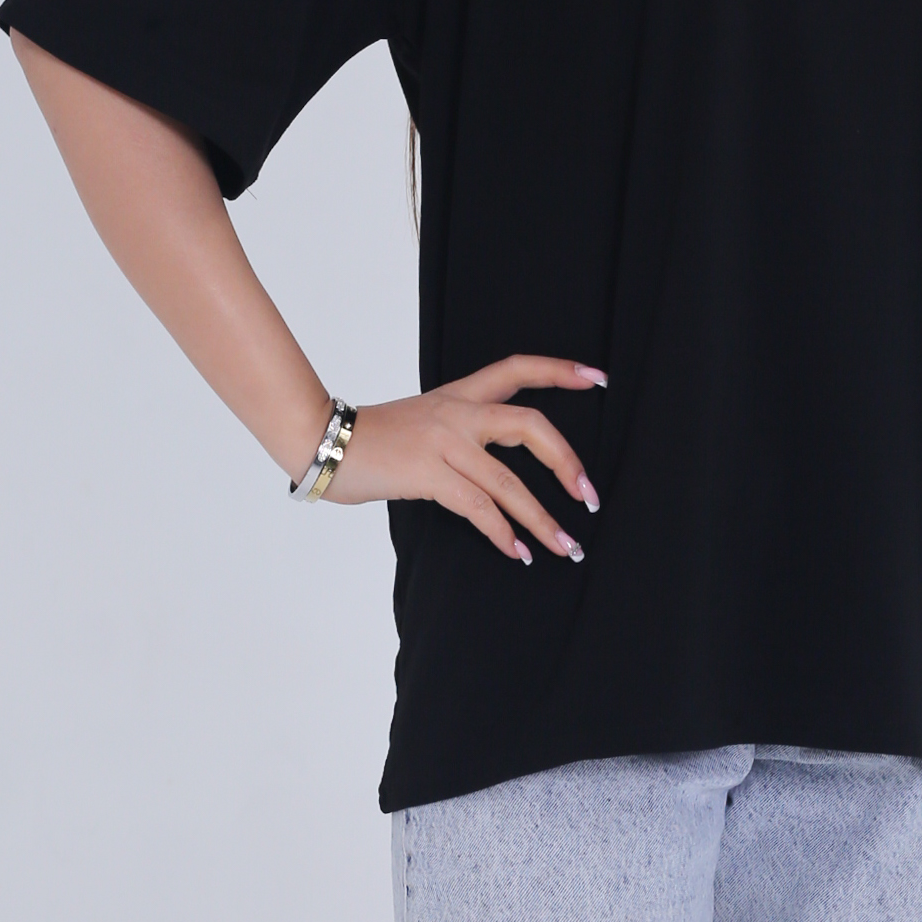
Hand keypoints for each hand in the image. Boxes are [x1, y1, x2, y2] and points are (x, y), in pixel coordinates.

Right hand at [326, 354, 604, 564]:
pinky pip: (478, 507)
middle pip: (530, 426)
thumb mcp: (423, 420)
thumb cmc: (372, 439)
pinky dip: (503, 533)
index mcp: (459, 394)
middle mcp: (458, 413)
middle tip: (589, 495)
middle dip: (567, 463)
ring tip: (565, 545)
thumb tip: (494, 468)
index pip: (518, 368)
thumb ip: (460, 433)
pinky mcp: (428, 474)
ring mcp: (444, 443)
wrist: (322, 440)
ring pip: (508, 481)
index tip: (598, 378)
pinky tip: (518, 552)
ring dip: (542, 519)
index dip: (561, 371)